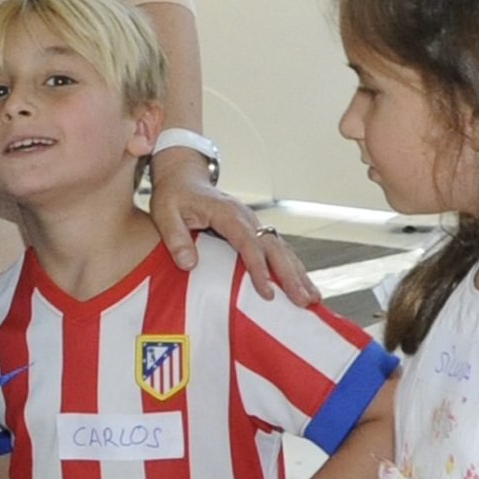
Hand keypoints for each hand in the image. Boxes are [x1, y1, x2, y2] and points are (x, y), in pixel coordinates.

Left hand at [147, 149, 316, 302]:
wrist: (184, 177)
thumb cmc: (174, 195)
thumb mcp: (165, 213)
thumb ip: (176, 237)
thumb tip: (188, 264)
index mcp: (226, 212)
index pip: (248, 242)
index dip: (258, 268)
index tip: (267, 292)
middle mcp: (246, 216)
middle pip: (274, 247)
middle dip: (290, 275)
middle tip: (303, 300)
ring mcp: (254, 222)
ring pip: (282, 249)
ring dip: (298, 273)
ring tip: (312, 298)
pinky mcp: (255, 230)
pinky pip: (278, 249)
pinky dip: (292, 267)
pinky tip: (303, 285)